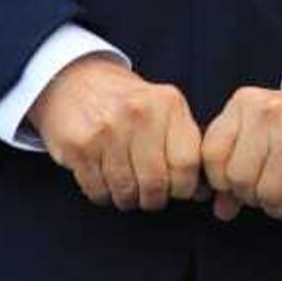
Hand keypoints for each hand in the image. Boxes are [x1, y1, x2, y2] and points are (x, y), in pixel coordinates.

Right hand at [28, 54, 202, 211]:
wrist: (78, 81)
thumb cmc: (130, 104)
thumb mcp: (165, 109)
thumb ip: (186, 146)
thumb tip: (204, 192)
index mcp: (169, 104)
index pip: (187, 163)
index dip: (185, 187)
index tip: (179, 190)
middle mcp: (139, 114)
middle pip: (156, 182)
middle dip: (154, 198)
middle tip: (150, 196)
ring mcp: (106, 130)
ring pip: (125, 191)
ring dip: (128, 199)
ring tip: (128, 188)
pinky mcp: (79, 146)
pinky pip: (97, 190)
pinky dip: (104, 195)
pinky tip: (106, 181)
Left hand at [201, 85, 281, 226]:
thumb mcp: (257, 134)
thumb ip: (231, 167)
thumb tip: (221, 210)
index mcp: (246, 104)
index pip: (211, 155)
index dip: (221, 180)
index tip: (237, 183)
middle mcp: (271, 114)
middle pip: (238, 180)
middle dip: (253, 195)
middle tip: (271, 187)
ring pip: (267, 194)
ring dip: (279, 204)